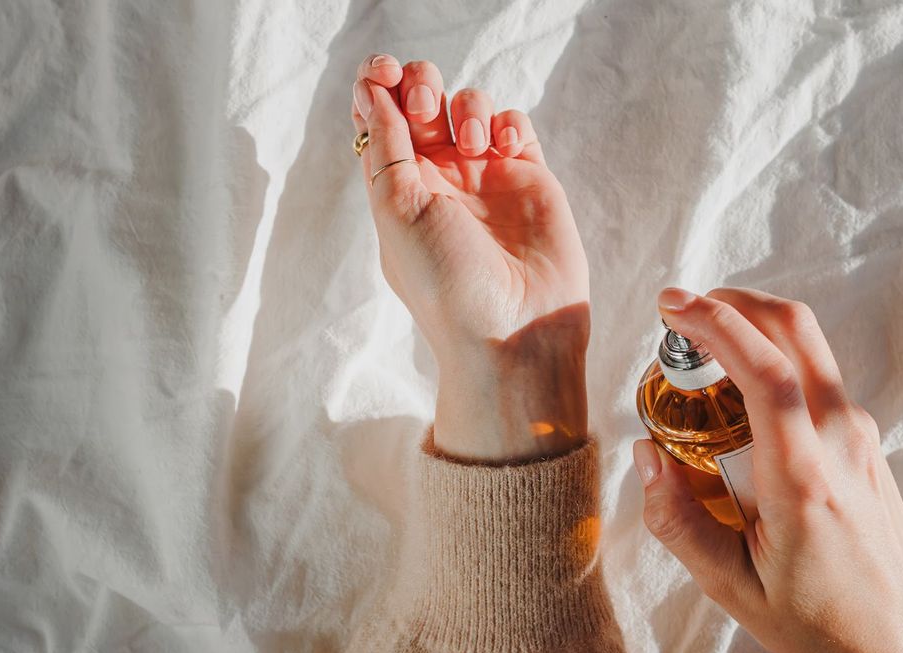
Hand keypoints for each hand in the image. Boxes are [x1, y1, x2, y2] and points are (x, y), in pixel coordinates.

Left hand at [350, 55, 588, 461]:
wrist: (513, 329)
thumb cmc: (446, 283)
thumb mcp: (397, 211)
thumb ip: (386, 146)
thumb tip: (373, 90)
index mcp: (396, 187)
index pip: (378, 118)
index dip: (377, 85)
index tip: (382, 73)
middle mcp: (438, 178)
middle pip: (423, 100)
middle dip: (422, 85)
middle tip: (426, 106)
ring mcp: (485, 176)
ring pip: (470, 106)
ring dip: (467, 107)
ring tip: (472, 145)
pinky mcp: (528, 177)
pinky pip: (515, 125)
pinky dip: (507, 122)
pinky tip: (503, 149)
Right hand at [634, 287, 902, 652]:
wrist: (896, 637)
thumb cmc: (816, 616)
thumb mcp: (730, 587)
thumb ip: (678, 521)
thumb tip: (645, 455)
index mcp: (804, 479)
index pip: (768, 372)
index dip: (718, 324)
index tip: (674, 306)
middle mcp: (841, 441)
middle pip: (796, 331)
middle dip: (735, 302)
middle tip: (683, 312)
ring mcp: (860, 434)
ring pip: (807, 346)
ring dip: (752, 330)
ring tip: (701, 360)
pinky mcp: (863, 436)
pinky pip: (814, 375)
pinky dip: (771, 360)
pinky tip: (735, 399)